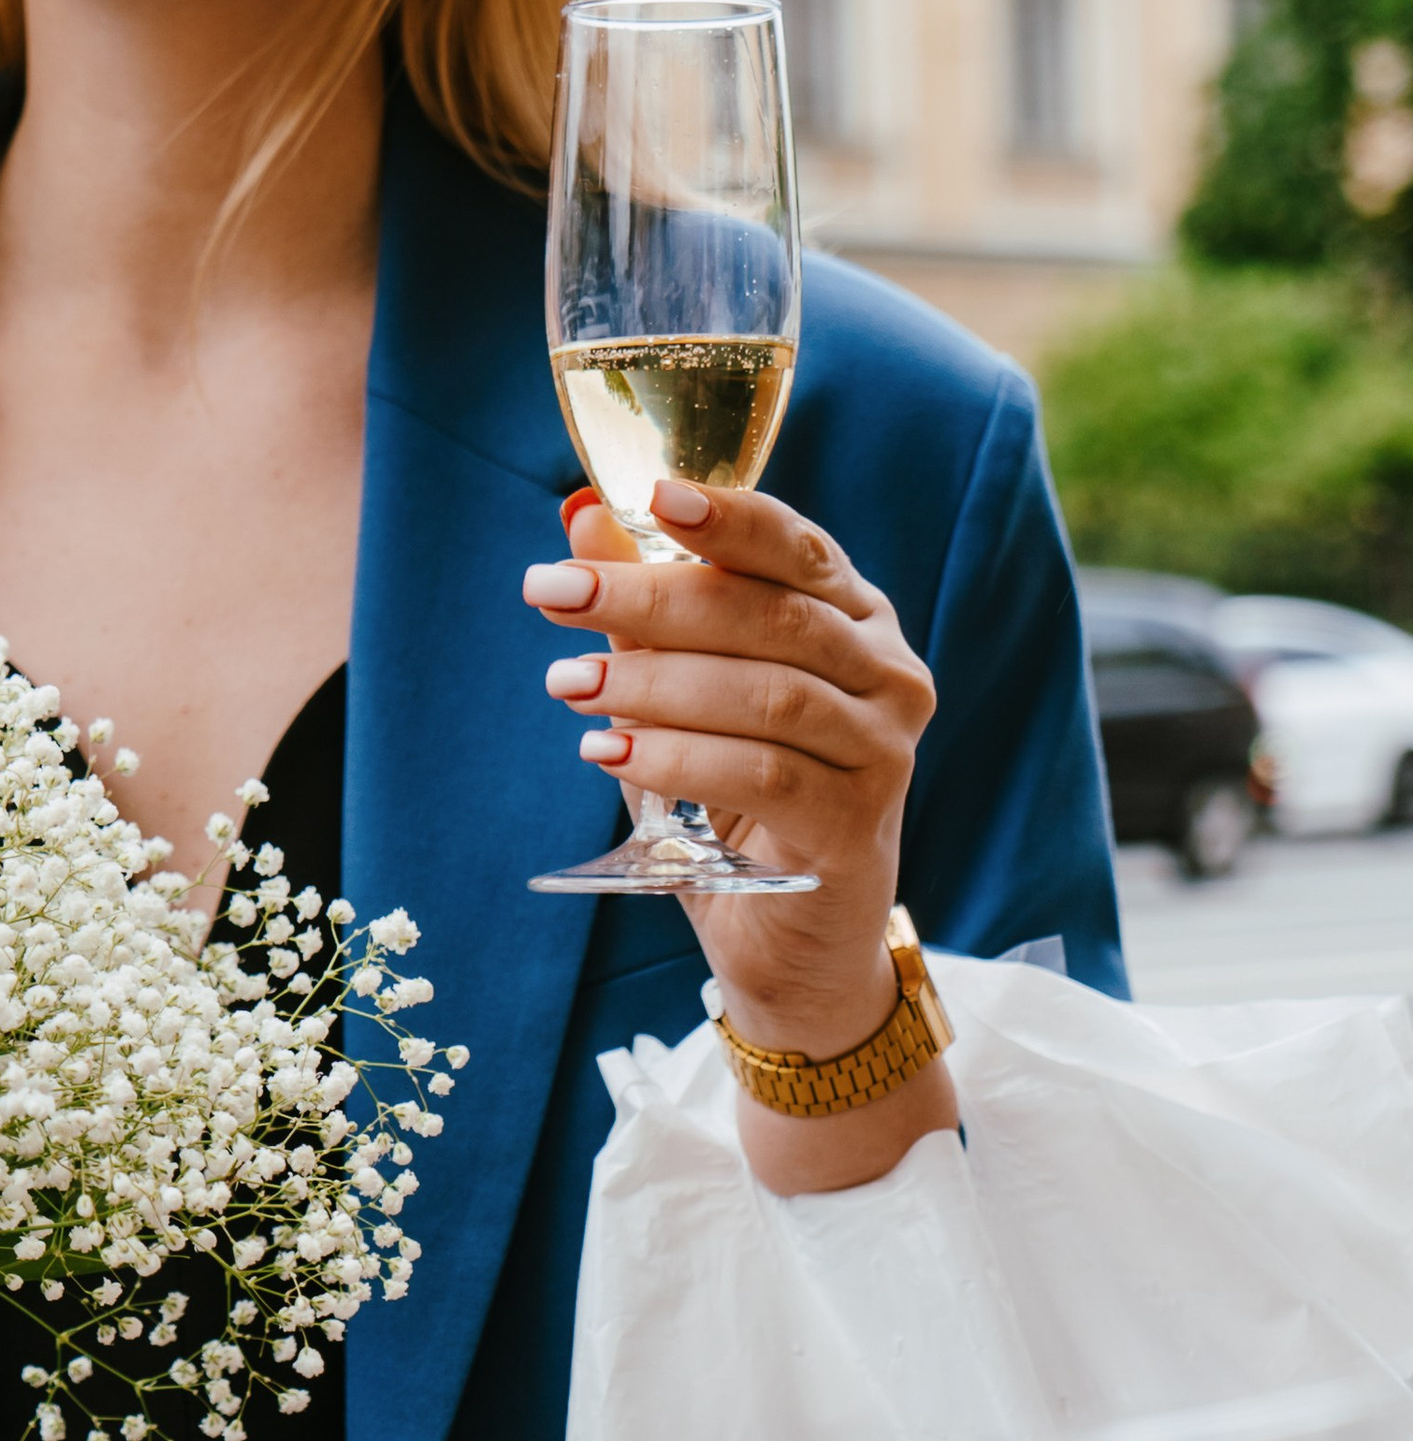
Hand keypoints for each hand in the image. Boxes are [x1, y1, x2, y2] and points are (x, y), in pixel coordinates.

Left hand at [524, 479, 951, 1194]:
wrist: (792, 944)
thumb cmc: (734, 802)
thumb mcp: (680, 694)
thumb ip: (645, 610)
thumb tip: (578, 519)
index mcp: (854, 620)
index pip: (796, 547)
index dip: (729, 517)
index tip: (651, 496)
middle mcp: (888, 675)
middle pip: (769, 614)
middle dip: (651, 599)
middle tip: (552, 595)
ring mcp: (885, 752)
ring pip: (767, 693)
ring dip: (653, 682)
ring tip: (567, 681)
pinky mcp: (859, 827)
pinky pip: (763, 775)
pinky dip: (676, 757)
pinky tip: (605, 750)